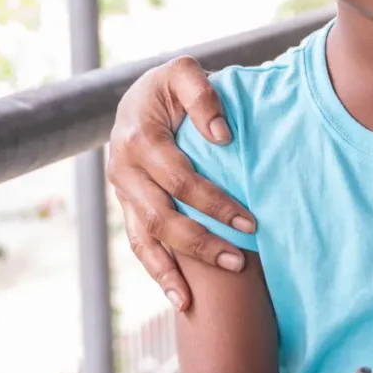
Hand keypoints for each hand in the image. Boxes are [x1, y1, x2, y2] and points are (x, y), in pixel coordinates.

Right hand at [109, 56, 253, 312]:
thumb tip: (222, 137)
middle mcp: (123, 170)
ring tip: (206, 293)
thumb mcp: (184, 73)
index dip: (213, 201)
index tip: (250, 220)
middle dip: (201, 241)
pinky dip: (159, 274)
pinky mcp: (128, 209)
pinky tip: (181, 299)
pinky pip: (140, 247)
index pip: (179, 178)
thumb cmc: (170, 86)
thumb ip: (203, 96)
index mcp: (138, 138)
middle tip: (240, 260)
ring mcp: (123, 193)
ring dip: (178, 268)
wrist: (141, 98)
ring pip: (147, 239)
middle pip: (162, 216)